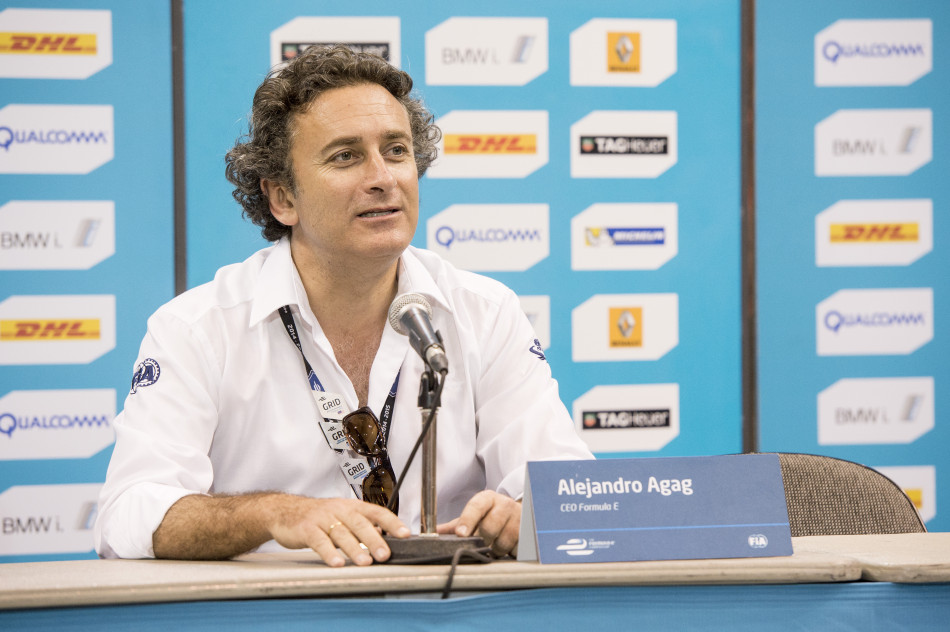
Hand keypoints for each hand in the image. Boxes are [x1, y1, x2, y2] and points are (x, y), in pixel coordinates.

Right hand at [268, 496, 409, 566]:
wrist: (285, 511)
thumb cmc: (319, 516)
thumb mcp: (343, 517)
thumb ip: (363, 527)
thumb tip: (385, 539)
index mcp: (352, 506)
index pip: (376, 512)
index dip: (392, 523)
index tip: (405, 534)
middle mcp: (340, 509)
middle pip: (360, 523)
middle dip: (374, 540)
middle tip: (385, 555)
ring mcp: (322, 518)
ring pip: (342, 533)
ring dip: (354, 548)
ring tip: (365, 563)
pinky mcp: (307, 529)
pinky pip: (319, 541)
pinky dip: (329, 553)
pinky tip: (337, 563)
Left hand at [436, 490, 520, 556]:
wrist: (518, 512)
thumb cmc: (492, 515)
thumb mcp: (475, 515)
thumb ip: (455, 525)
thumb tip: (434, 533)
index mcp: (487, 499)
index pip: (475, 507)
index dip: (467, 520)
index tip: (461, 534)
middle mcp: (504, 505)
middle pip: (489, 528)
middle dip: (482, 540)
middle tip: (481, 543)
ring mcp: (519, 518)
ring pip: (503, 542)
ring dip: (496, 550)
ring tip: (495, 545)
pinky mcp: (529, 532)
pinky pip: (516, 549)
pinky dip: (510, 553)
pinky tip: (508, 547)